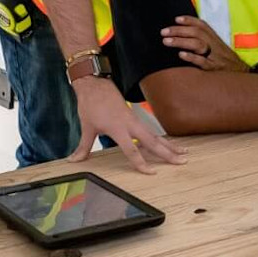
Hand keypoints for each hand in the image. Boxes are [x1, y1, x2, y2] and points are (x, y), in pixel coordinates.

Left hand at [68, 76, 186, 172]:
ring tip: (184, 154)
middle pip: (152, 142)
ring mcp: (135, 120)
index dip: (141, 163)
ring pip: (155, 136)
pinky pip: (151, 131)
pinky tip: (170, 145)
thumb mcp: (86, 126)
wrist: (95, 84)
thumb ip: (83, 146)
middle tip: (182, 162)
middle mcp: (130, 124)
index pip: (132, 150)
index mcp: (118, 128)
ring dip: (170, 146)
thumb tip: (73, 160)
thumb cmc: (91, 104)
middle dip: (167, 153)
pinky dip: (162, 139)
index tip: (152, 172)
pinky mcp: (135, 117)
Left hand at [160, 16, 248, 72]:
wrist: (242, 74)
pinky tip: (181, 55)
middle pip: (196, 33)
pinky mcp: (214, 69)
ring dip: (181, 42)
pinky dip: (191, 57)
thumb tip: (186, 34)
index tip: (176, 19)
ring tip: (166, 41)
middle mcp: (215, 45)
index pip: (202, 25)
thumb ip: (205, 40)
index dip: (189, 20)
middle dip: (179, 31)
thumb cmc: (226, 60)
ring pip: (198, 45)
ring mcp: (215, 56)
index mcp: (215, 39)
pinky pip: (203, 62)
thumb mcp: (218, 47)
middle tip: (163, 32)